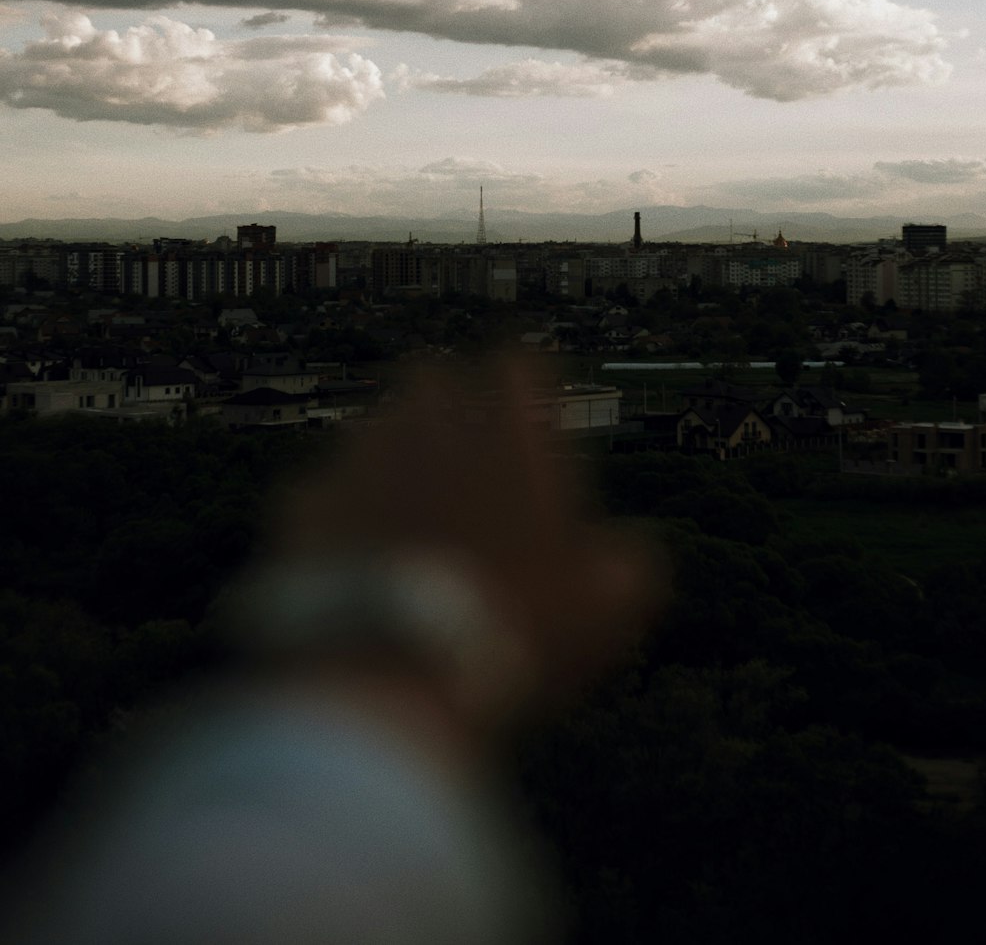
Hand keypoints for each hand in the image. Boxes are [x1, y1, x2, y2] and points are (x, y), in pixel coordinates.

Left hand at [267, 354, 663, 718]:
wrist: (390, 670)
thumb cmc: (512, 630)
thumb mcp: (605, 607)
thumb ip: (630, 564)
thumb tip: (630, 553)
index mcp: (506, 430)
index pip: (520, 364)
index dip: (528, 384)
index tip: (531, 410)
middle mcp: (428, 421)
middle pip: (432, 376)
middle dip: (445, 403)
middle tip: (460, 455)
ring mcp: (359, 455)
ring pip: (371, 426)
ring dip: (387, 455)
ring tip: (401, 512)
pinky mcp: (304, 499)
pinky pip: (323, 490)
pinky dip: (337, 515)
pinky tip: (352, 559)